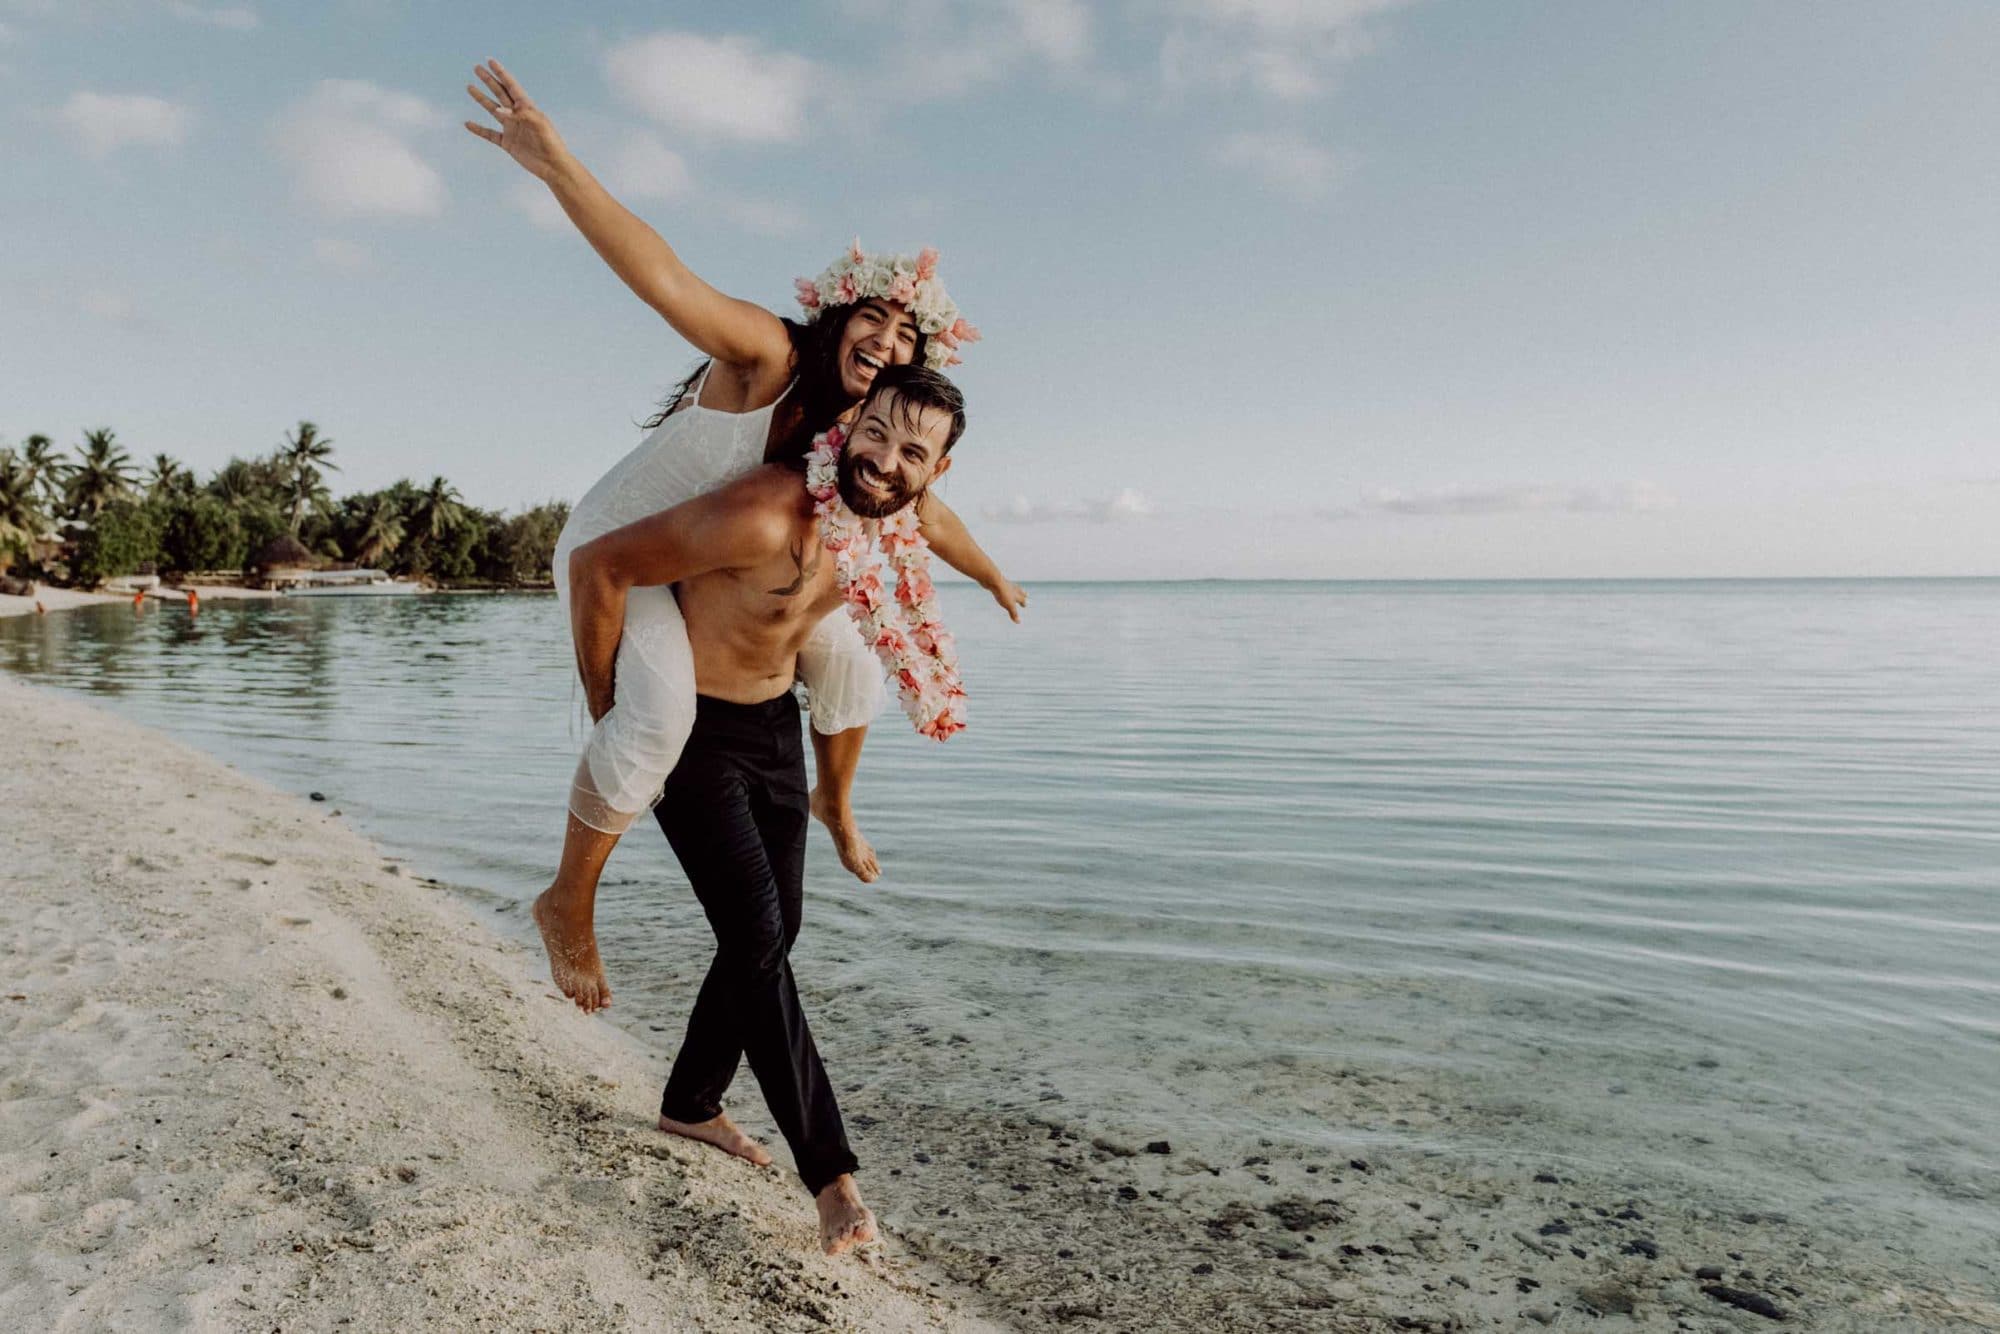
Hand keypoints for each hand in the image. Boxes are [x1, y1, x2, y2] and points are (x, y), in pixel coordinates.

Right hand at [464, 58, 567, 180]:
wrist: (552, 166)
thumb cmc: (550, 143)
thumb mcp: (539, 124)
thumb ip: (520, 114)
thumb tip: (498, 110)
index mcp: (527, 108)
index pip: (511, 86)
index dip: (501, 73)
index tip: (490, 61)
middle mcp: (517, 115)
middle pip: (500, 93)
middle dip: (488, 80)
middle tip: (476, 68)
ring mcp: (512, 128)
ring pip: (492, 110)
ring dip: (481, 98)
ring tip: (469, 87)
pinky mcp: (507, 143)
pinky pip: (489, 134)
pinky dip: (478, 129)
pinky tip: (468, 124)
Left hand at [987, 577, 1027, 622]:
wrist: (994, 580)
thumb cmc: (1003, 593)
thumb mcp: (1009, 605)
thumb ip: (1014, 613)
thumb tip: (1019, 622)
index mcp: (1016, 594)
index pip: (1022, 599)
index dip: (1023, 603)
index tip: (1025, 606)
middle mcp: (1012, 588)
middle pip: (1019, 591)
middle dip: (1022, 594)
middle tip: (1026, 594)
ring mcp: (1005, 584)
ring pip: (1011, 587)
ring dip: (1014, 589)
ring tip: (1013, 590)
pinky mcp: (997, 581)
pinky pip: (1001, 584)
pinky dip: (1003, 586)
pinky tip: (999, 587)